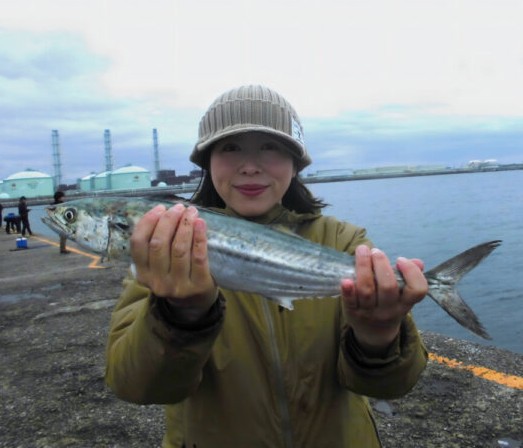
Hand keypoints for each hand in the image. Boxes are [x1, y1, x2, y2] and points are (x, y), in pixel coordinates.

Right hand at [130, 203, 216, 321]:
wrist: (194, 303)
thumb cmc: (174, 276)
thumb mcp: (156, 267)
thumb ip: (154, 246)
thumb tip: (161, 212)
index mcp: (143, 274)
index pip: (138, 244)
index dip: (148, 222)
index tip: (160, 208)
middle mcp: (157, 281)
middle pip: (159, 244)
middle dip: (169, 220)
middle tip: (179, 208)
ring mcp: (177, 285)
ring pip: (179, 249)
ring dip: (185, 226)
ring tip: (191, 212)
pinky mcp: (198, 285)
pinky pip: (198, 257)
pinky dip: (199, 237)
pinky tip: (201, 224)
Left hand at [341, 245, 427, 354]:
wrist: (374, 333)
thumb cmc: (389, 305)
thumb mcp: (402, 296)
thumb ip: (409, 278)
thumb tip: (417, 262)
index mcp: (405, 303)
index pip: (417, 290)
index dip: (411, 273)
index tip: (400, 260)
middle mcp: (389, 310)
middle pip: (388, 287)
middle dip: (381, 264)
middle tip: (376, 251)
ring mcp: (370, 313)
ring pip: (367, 290)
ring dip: (363, 268)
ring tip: (362, 251)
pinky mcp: (353, 313)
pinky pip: (350, 302)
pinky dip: (347, 291)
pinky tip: (346, 279)